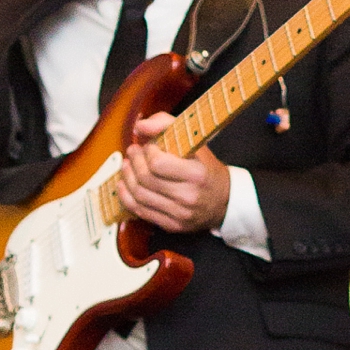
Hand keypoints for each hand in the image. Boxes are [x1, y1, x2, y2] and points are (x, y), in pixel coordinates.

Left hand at [118, 112, 231, 233]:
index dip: (147, 151)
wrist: (224, 201)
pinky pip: (140, 211)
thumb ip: (166, 124)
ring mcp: (179, 214)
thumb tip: (139, 126)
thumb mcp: (194, 141)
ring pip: (139, 196)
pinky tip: (125, 184)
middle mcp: (189, 196)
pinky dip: (126, 196)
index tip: (148, 145)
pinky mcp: (172, 225)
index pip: (158, 163)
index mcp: (197, 174)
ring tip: (127, 165)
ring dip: (127, 177)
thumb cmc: (206, 168)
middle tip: (133, 152)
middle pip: (145, 179)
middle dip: (134, 161)